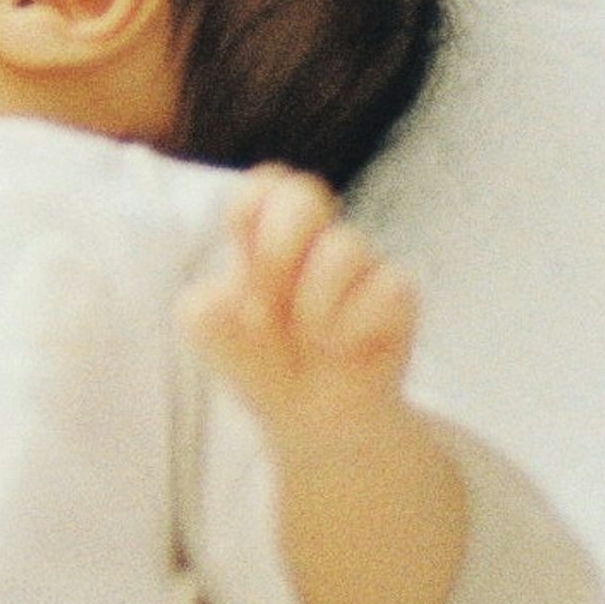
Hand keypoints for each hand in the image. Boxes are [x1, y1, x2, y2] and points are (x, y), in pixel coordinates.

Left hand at [179, 165, 419, 445]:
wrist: (311, 417)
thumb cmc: (259, 359)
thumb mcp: (208, 333)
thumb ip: (207, 304)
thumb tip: (238, 296)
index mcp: (263, 235)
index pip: (266, 185)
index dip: (251, 205)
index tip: (243, 251)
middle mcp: (315, 240)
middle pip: (304, 194)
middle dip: (277, 248)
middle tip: (267, 300)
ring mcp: (360, 262)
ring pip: (344, 248)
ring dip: (312, 308)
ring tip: (308, 340)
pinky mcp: (397, 292)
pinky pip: (385, 288)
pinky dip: (353, 329)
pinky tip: (344, 347)